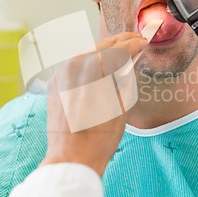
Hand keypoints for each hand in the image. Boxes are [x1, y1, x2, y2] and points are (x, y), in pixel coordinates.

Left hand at [40, 32, 147, 175]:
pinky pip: (74, 65)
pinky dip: (88, 61)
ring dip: (104, 49)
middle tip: (135, 38)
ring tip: (120, 48)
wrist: (71, 158)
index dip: (133, 43)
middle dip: (120, 41)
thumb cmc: (99, 138)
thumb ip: (124, 79)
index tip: (143, 41)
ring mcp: (60, 74)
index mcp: (93, 71)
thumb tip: (127, 64)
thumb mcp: (121, 106)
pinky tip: (99, 64)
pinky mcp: (54, 83)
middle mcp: (73, 67)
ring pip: (86, 52)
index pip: (117, 49)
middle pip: (100, 46)